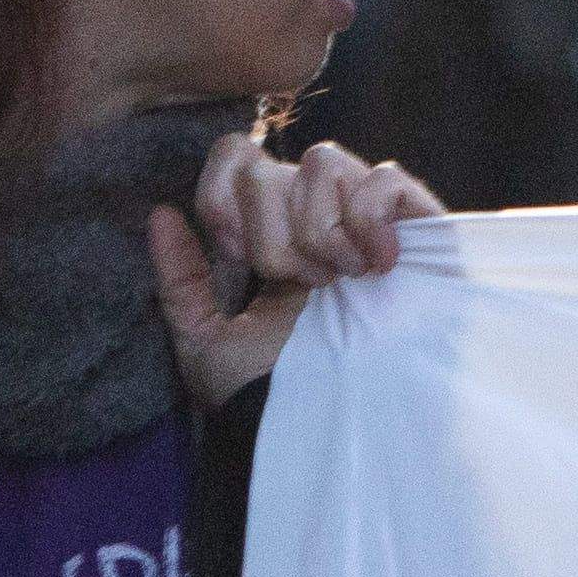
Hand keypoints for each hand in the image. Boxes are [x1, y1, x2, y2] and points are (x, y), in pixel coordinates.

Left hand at [152, 132, 438, 412]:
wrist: (332, 420)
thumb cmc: (269, 390)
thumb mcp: (205, 342)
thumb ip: (180, 281)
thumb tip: (161, 213)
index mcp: (267, 232)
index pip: (236, 156)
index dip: (220, 196)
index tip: (234, 256)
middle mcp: (314, 212)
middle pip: (268, 169)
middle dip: (272, 237)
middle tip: (298, 287)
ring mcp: (365, 213)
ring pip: (322, 162)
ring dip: (318, 230)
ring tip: (339, 281)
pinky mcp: (416, 219)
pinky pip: (383, 177)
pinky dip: (370, 218)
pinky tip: (377, 267)